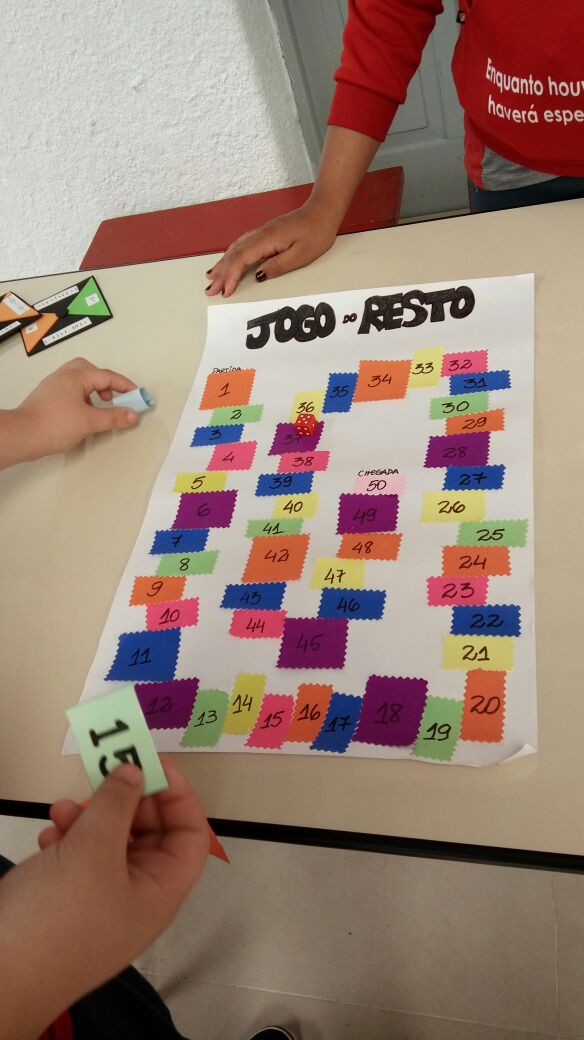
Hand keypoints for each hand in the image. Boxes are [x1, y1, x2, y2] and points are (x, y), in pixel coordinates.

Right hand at [0, 760, 207, 1037]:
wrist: (1, 977)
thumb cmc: (58, 915)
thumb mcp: (93, 851)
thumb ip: (117, 804)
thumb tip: (134, 772)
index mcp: (160, 891)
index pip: (190, 836)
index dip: (179, 796)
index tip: (154, 763)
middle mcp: (136, 896)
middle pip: (149, 834)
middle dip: (127, 802)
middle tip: (104, 774)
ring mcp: (100, 901)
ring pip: (109, 843)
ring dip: (90, 817)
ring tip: (64, 807)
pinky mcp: (66, 903)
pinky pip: (78, 859)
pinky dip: (67, 839)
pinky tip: (48, 835)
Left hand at [14, 357, 138, 461]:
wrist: (23, 435)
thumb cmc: (54, 424)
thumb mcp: (90, 421)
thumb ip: (113, 417)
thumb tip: (132, 415)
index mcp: (76, 376)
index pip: (107, 376)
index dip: (125, 386)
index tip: (137, 396)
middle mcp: (63, 376)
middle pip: (90, 370)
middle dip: (105, 382)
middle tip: (113, 398)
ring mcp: (53, 386)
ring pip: (78, 379)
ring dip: (92, 389)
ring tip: (99, 406)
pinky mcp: (47, 398)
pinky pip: (69, 390)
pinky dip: (81, 396)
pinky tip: (83, 413)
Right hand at [205, 200, 338, 297]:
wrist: (322, 211)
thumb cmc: (316, 233)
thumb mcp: (301, 255)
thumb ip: (278, 266)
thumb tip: (258, 276)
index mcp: (268, 239)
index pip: (242, 259)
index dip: (232, 276)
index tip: (226, 291)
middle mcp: (260, 234)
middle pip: (234, 254)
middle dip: (221, 273)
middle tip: (210, 290)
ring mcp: (261, 232)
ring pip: (236, 248)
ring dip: (223, 264)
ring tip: (211, 277)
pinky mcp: (265, 233)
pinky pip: (242, 244)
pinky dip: (231, 254)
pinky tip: (226, 259)